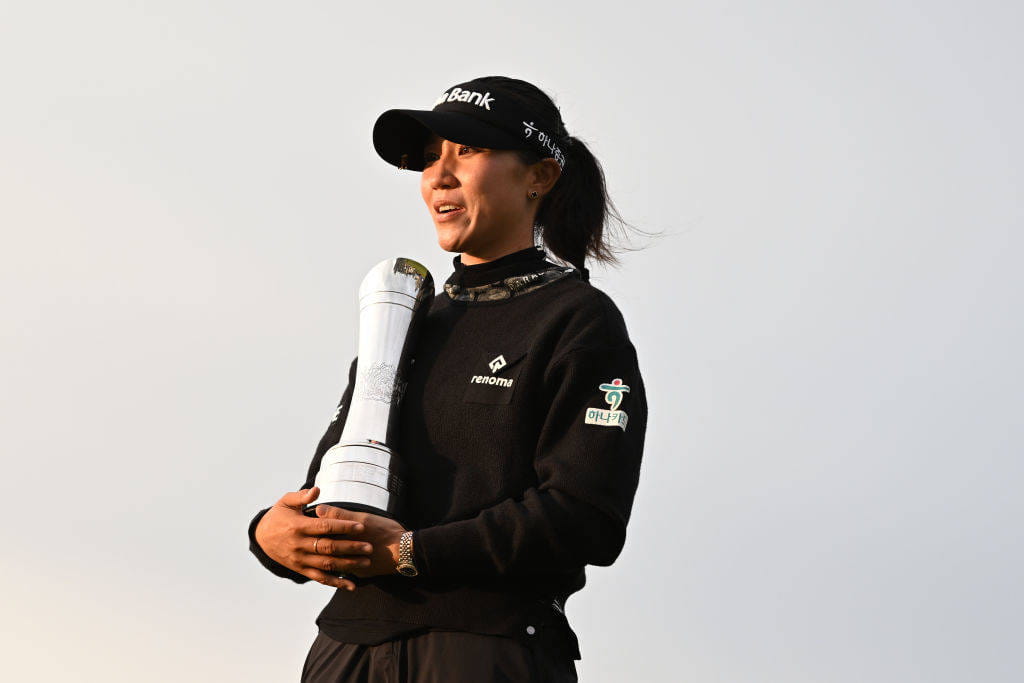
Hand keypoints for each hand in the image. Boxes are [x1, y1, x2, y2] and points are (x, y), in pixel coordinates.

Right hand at [254, 486, 373, 590]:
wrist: (261, 537)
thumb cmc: (278, 516)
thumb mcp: (285, 502)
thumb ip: (302, 496)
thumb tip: (317, 490)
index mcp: (298, 527)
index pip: (324, 527)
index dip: (343, 527)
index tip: (361, 526)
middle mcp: (299, 545)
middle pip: (328, 547)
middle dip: (350, 547)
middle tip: (369, 546)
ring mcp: (300, 560)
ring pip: (326, 564)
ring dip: (347, 565)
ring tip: (366, 562)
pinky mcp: (300, 570)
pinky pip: (320, 578)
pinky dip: (336, 583)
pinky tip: (351, 585)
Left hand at [314, 504, 406, 577]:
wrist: (404, 552)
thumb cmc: (386, 532)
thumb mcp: (363, 519)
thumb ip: (339, 515)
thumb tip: (319, 509)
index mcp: (344, 537)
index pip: (322, 532)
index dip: (313, 526)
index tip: (309, 521)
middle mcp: (345, 553)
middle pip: (324, 547)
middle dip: (317, 541)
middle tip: (309, 535)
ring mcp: (351, 565)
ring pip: (331, 561)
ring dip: (326, 555)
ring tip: (320, 549)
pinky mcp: (358, 573)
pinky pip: (343, 570)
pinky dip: (337, 566)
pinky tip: (334, 563)